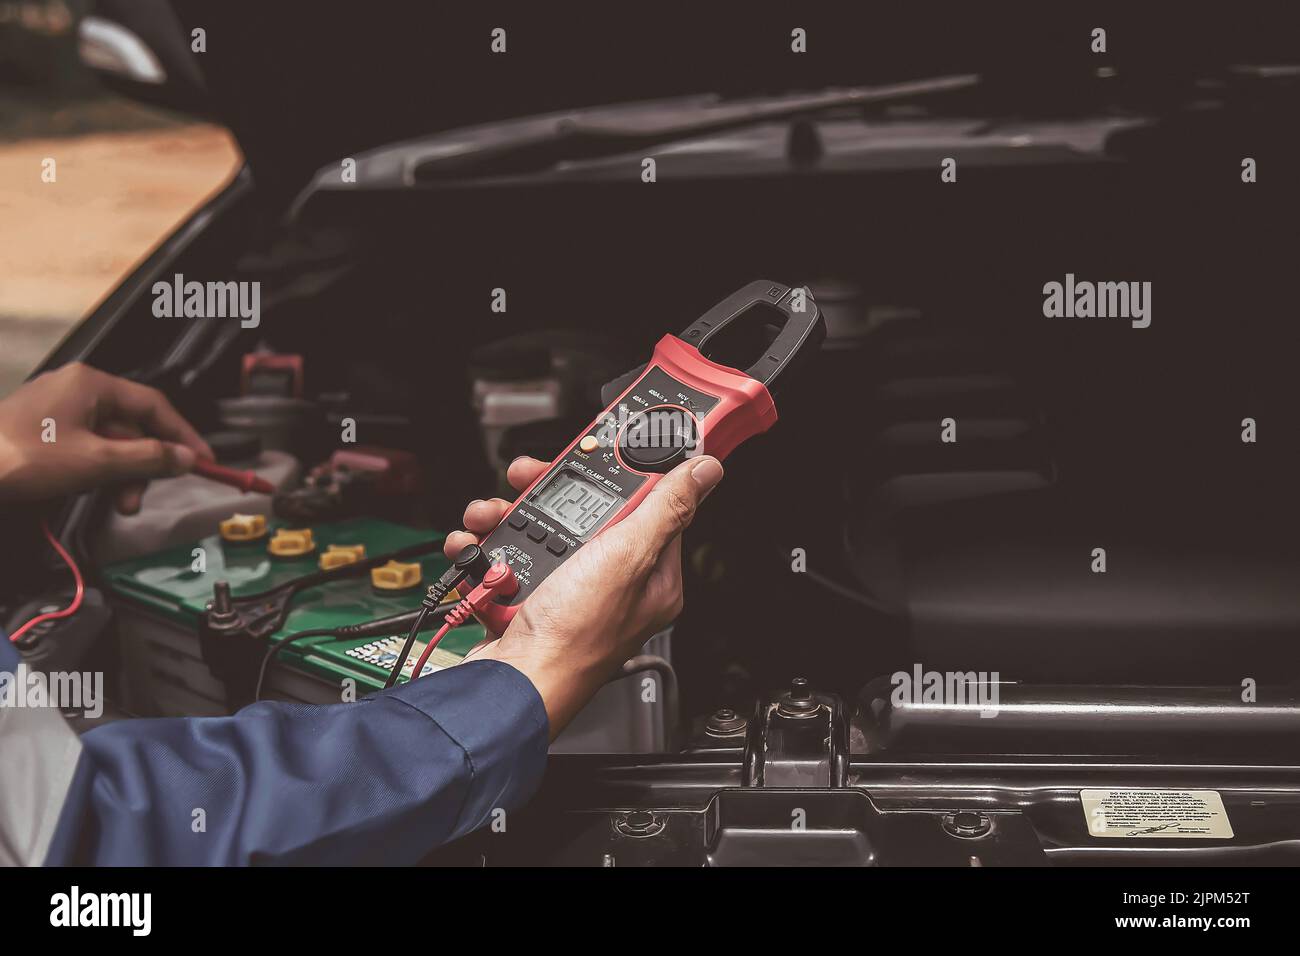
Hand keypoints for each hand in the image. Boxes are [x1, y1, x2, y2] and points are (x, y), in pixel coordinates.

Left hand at [0, 362, 211, 514]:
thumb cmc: (19, 457)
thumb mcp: (96, 461)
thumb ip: (148, 459)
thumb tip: (185, 458)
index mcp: (90, 384)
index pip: (154, 405)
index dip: (183, 435)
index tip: (203, 460)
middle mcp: (75, 390)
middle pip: (132, 427)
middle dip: (143, 465)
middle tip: (143, 495)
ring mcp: (57, 411)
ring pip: (109, 441)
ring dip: (120, 474)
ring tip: (116, 501)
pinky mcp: (42, 432)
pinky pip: (86, 448)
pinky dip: (96, 471)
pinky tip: (91, 491)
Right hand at [444, 454, 723, 736]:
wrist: (514, 683)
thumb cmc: (576, 635)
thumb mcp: (628, 555)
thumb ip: (666, 508)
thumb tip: (705, 470)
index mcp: (651, 576)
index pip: (649, 507)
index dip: (620, 475)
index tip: (597, 449)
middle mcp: (611, 584)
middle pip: (586, 514)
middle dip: (547, 492)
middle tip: (525, 478)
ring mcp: (567, 593)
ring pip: (539, 531)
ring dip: (506, 517)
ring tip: (490, 516)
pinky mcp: (527, 600)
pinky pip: (507, 559)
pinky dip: (486, 550)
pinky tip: (476, 550)